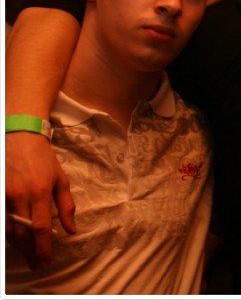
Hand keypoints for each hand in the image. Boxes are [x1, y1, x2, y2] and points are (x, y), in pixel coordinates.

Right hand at [5, 132, 75, 268]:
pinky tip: (15, 240)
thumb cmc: (44, 160)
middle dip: (30, 252)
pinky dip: (7, 232)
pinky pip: (1, 220)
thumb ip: (66, 205)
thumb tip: (71, 230)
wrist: (20, 139)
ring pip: (9, 229)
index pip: (41, 227)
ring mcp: (4, 195)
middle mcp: (20, 196)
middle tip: (37, 264)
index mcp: (40, 192)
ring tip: (28, 255)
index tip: (47, 261)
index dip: (43, 247)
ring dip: (18, 245)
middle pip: (23, 233)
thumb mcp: (61, 179)